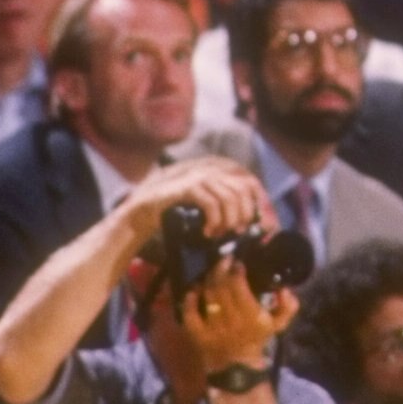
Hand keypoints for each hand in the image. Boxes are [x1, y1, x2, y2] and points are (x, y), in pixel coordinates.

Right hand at [121, 153, 267, 247]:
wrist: (144, 212)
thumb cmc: (177, 212)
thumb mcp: (206, 206)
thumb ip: (226, 206)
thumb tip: (253, 221)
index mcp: (218, 170)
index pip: (250, 181)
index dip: (258, 202)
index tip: (257, 223)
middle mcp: (211, 168)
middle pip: (243, 190)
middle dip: (244, 215)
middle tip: (235, 232)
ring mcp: (199, 176)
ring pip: (230, 198)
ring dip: (228, 221)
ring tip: (219, 234)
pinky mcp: (188, 187)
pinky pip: (212, 203)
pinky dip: (214, 221)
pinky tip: (208, 232)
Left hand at [182, 253, 297, 371]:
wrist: (238, 368)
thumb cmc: (257, 340)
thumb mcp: (278, 325)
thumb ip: (288, 306)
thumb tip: (285, 289)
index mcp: (251, 316)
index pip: (239, 285)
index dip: (236, 271)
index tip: (238, 263)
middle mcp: (231, 320)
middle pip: (221, 286)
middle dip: (221, 268)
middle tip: (223, 260)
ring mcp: (212, 328)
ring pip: (207, 296)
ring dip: (208, 280)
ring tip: (212, 272)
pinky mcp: (198, 335)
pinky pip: (190, 314)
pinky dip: (189, 300)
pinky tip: (193, 290)